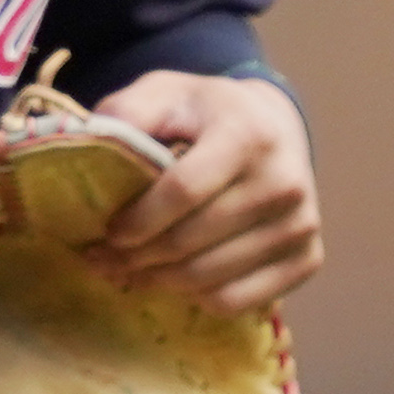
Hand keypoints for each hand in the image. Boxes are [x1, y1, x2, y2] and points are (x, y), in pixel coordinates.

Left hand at [75, 70, 323, 308]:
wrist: (275, 126)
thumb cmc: (208, 112)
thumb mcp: (165, 92)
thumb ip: (127, 112)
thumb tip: (86, 144)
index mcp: (247, 135)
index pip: (183, 191)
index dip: (137, 219)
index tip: (107, 231)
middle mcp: (284, 183)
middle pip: (191, 240)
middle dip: (136, 257)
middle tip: (101, 259)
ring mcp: (301, 226)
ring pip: (210, 278)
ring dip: (159, 282)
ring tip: (129, 271)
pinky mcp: (307, 260)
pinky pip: (237, 301)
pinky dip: (196, 298)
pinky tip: (174, 279)